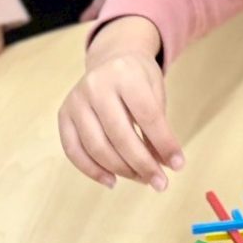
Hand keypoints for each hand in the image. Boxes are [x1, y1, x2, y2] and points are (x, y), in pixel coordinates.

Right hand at [58, 17, 183, 190]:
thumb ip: (158, 128)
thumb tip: (164, 166)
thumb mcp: (155, 93)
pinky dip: (93, 171)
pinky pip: (74, 150)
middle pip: (120, 135)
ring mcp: (76, 100)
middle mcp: (96, 85)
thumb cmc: (137, 80)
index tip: (178, 165)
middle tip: (161, 183)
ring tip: (142, 180)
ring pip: (97, 147)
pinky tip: (113, 180)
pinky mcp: (64, 115)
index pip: (148, 116)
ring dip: (122, 170)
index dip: (164, 144)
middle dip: (143, 164)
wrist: (110, 59)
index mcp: (125, 74)